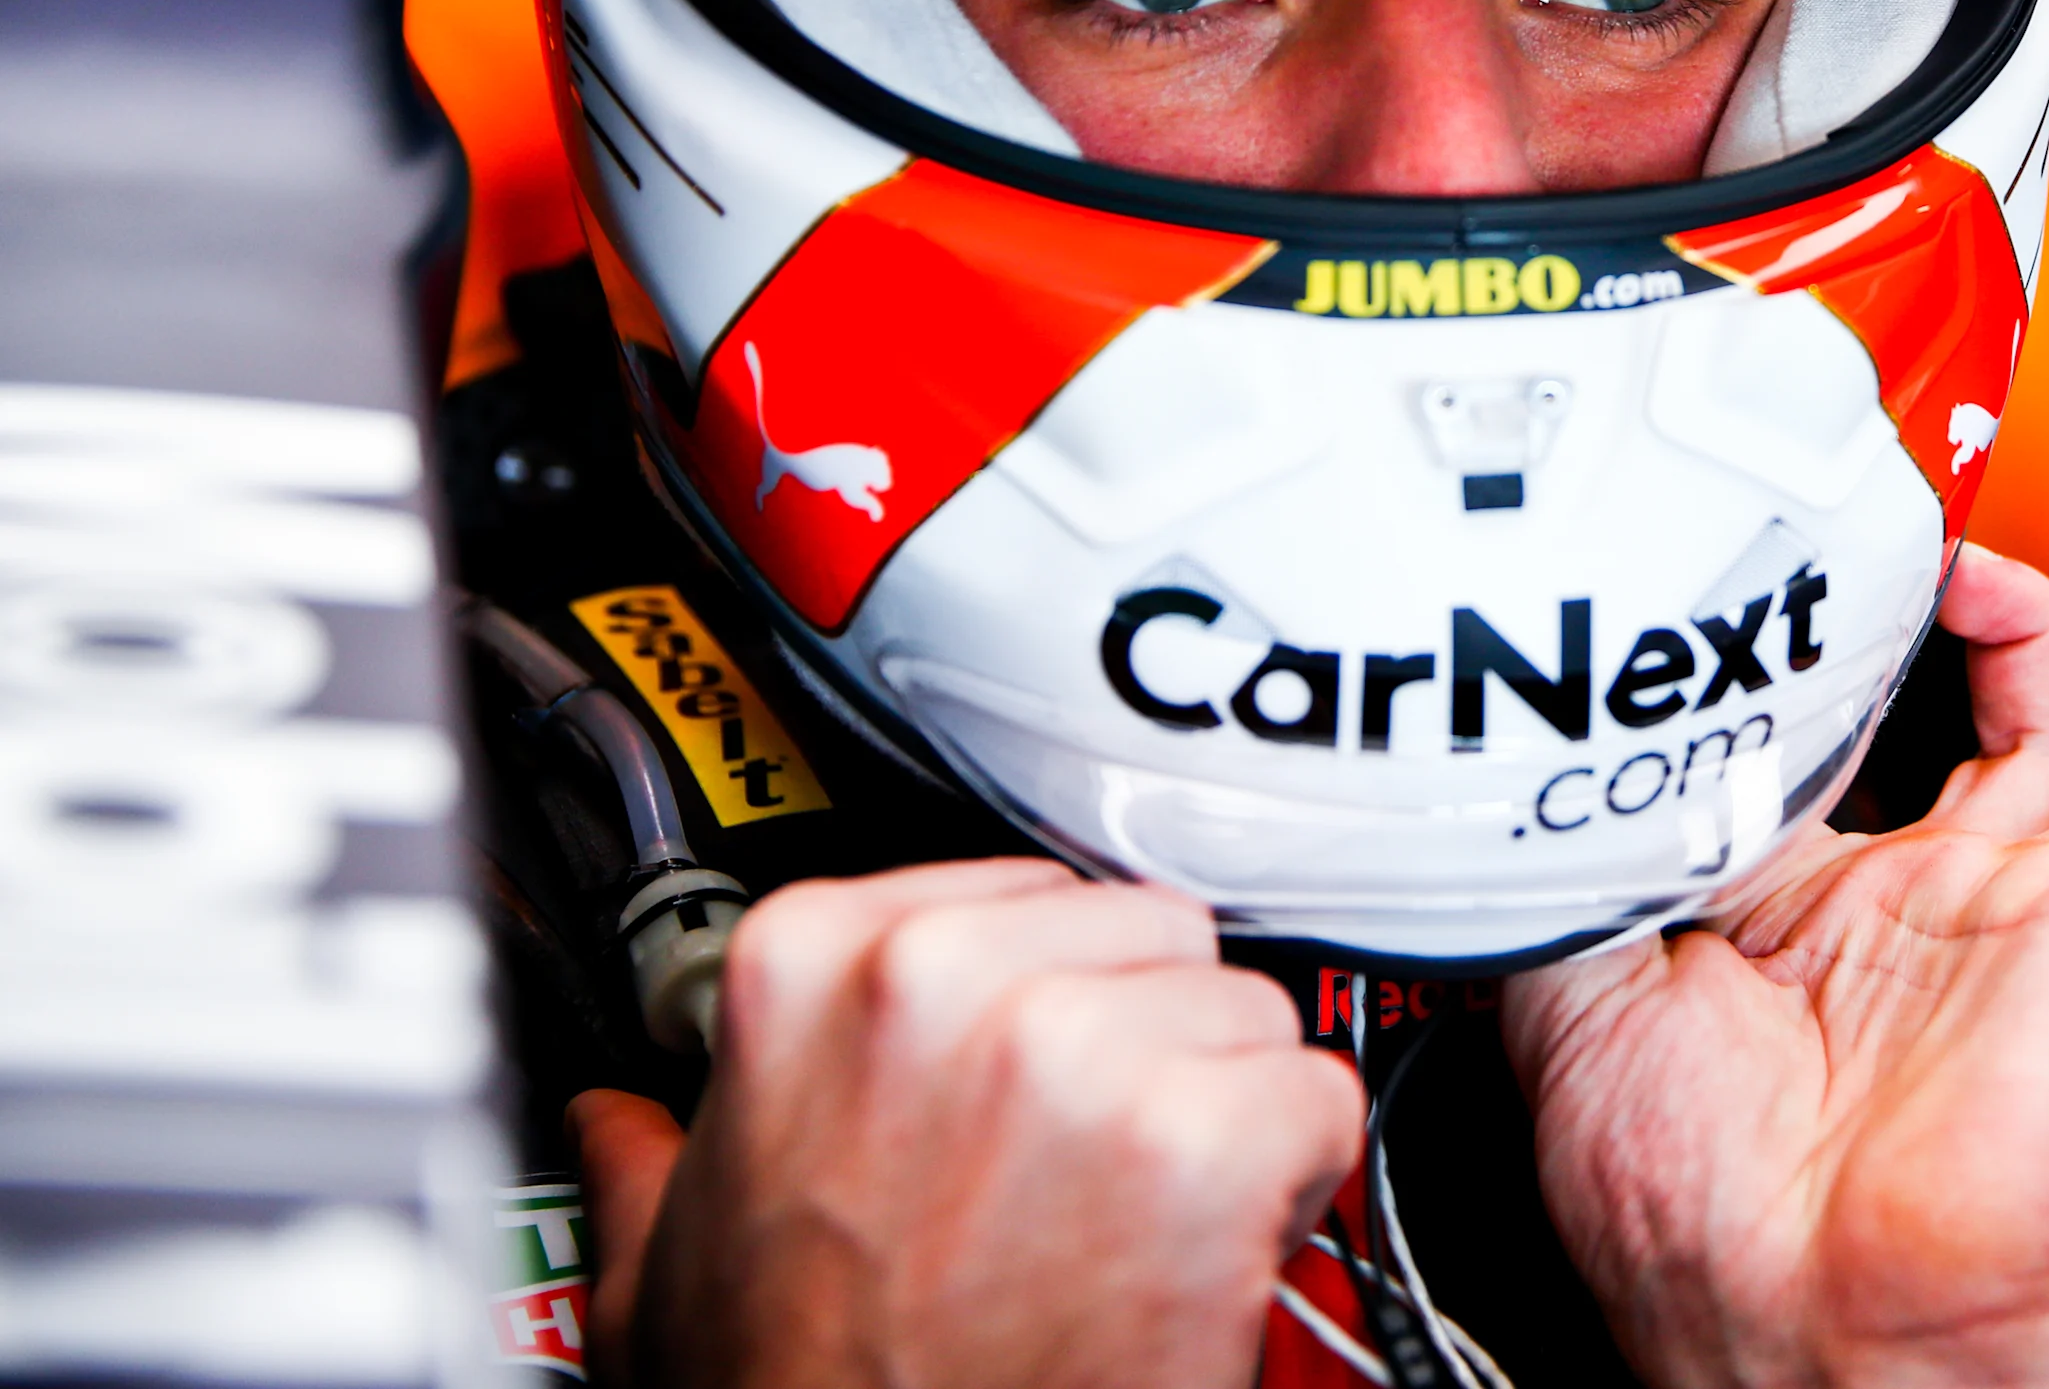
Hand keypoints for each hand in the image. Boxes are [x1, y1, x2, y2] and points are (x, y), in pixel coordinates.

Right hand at [572, 860, 1362, 1388]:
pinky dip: (1293, 1173)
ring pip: (1241, 1006)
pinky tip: (1207, 1246)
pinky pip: (1315, 1094)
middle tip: (1081, 1167)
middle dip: (1141, 1039)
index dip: (1044, 995)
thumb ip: (657, 1159)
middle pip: (1144, 931)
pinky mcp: (1196, 1140)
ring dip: (1218, 1106)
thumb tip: (621, 1120)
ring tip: (1131, 1216)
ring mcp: (1073, 1051)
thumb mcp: (669, 1270)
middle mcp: (943, 977)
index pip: (1023, 890)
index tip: (1015, 1076)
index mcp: (812, 961)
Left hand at [1504, 539, 2048, 1388]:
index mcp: (1822, 917)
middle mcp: (1942, 913)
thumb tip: (1555, 762)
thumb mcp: (1578, 999)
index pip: (1867, 743)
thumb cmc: (1696, 1215)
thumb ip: (1581, 863)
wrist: (1807, 1319)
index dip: (1861, 651)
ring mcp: (2041, 931)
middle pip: (2026, 731)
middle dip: (2036, 620)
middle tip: (2002, 543)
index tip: (1846, 564)